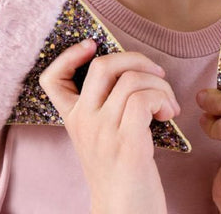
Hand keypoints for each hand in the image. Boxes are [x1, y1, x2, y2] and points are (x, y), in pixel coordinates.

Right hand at [39, 39, 178, 213]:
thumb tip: (129, 68)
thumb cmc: (122, 174)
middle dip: (137, 59)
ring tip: (168, 105)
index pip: (52, 78)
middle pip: (103, 65)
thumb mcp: (101, 137)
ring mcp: (103, 133)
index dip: (69, 55)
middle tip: (156, 74)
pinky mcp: (127, 143)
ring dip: (160, 85)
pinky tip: (168, 114)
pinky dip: (162, 99)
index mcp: (73, 119)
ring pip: (132, 80)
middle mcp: (83, 122)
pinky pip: (144, 99)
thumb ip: (104, 107)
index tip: (92, 45)